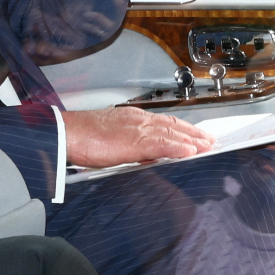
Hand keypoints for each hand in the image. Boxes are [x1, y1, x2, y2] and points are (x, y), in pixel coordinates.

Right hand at [61, 107, 212, 167]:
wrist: (65, 133)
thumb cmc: (80, 137)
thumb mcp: (110, 138)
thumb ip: (128, 145)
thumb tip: (143, 156)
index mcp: (132, 119)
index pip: (163, 122)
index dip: (181, 128)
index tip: (193, 135)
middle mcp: (138, 120)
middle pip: (173, 125)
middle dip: (193, 133)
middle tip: (209, 140)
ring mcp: (137, 128)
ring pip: (172, 132)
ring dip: (192, 140)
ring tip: (206, 146)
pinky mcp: (134, 140)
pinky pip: (162, 143)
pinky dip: (178, 147)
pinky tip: (190, 152)